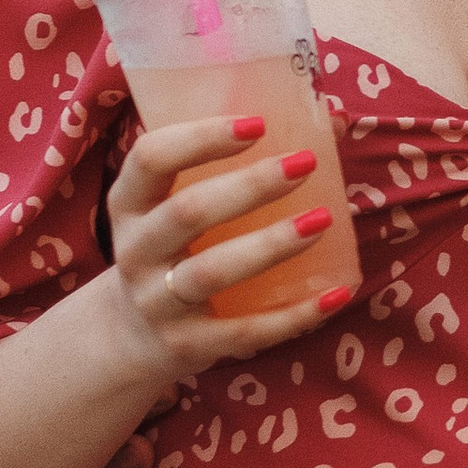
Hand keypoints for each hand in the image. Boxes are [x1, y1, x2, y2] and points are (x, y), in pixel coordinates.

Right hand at [102, 111, 351, 395]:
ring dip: (270, 245)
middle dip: (249, 186)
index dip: (200, 138)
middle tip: (304, 164)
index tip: (257, 124)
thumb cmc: (175, 248)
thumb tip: (328, 122)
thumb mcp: (175, 205)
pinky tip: (336, 293)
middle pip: (188, 213)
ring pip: (212, 272)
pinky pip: (244, 331)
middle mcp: (136, 251)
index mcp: (131, 204)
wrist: (132, 336)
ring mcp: (159, 302)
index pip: (151, 158)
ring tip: (322, 220)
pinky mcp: (188, 345)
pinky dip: (294, 314)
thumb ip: (228, 167)